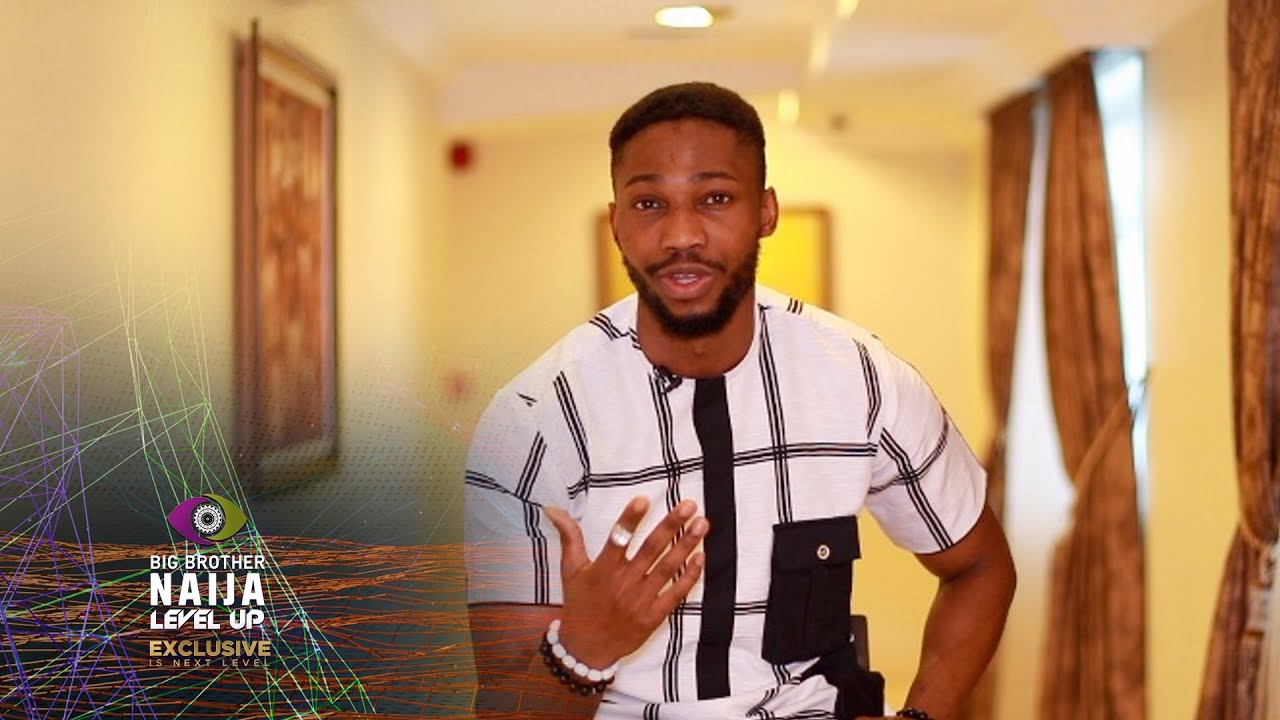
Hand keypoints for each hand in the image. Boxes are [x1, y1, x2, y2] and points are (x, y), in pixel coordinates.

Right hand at [544, 496, 706, 667]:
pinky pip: (675, 594)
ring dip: (686, 545)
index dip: (629, 520)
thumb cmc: (579, 604)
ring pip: (668, 568)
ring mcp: (640, 601)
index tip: (644, 499)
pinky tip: (701, 557)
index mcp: (602, 570)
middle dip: (671, 525)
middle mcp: (623, 584)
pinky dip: (689, 576)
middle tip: (690, 505)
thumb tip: (554, 508)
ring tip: (702, 524)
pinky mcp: (653, 617)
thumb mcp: (570, 570)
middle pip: (651, 550)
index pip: (616, 540)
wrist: (586, 649)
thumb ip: (569, 537)